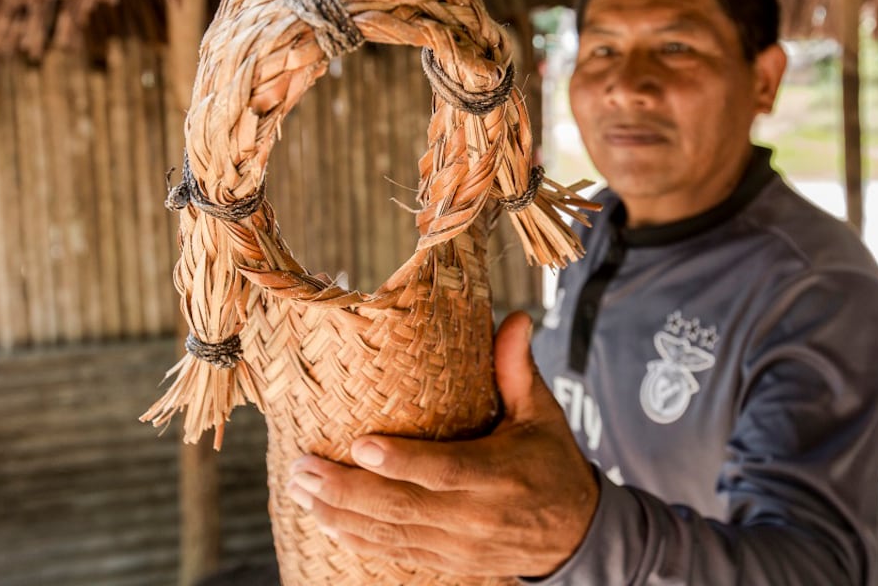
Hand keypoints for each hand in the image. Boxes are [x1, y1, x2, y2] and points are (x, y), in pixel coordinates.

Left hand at [286, 311, 599, 577]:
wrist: (576, 534)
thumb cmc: (552, 464)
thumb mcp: (542, 414)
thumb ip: (518, 369)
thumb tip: (514, 316)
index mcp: (501, 477)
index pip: (445, 472)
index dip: (401, 463)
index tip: (359, 444)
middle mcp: (477, 518)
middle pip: (404, 509)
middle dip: (346, 490)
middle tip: (303, 468)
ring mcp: (460, 547)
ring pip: (391, 537)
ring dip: (340, 515)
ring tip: (301, 490)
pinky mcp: (449, 564)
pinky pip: (396, 556)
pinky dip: (357, 541)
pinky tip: (325, 519)